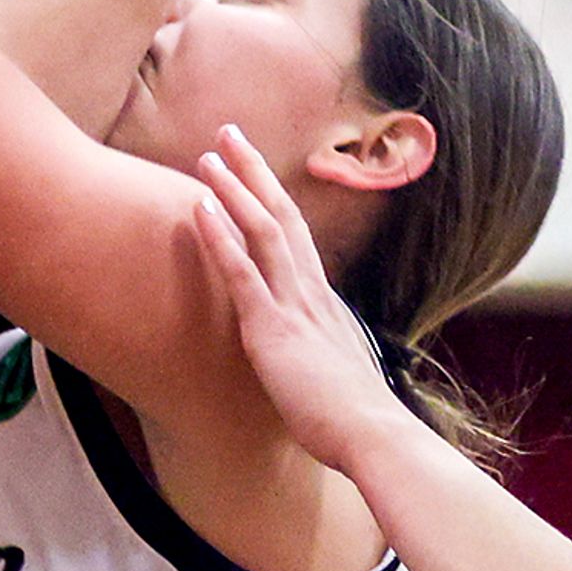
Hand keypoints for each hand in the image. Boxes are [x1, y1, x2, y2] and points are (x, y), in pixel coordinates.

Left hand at [191, 125, 417, 472]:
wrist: (373, 437)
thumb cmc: (357, 420)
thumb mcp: (339, 376)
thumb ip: (325, 357)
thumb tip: (320, 359)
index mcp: (324, 304)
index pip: (296, 237)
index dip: (273, 200)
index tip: (255, 171)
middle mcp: (310, 294)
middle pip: (281, 216)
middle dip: (253, 172)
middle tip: (229, 134)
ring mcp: (292, 307)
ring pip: (261, 231)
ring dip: (233, 189)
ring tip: (207, 155)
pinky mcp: (272, 330)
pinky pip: (241, 271)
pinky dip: (219, 235)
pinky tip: (198, 207)